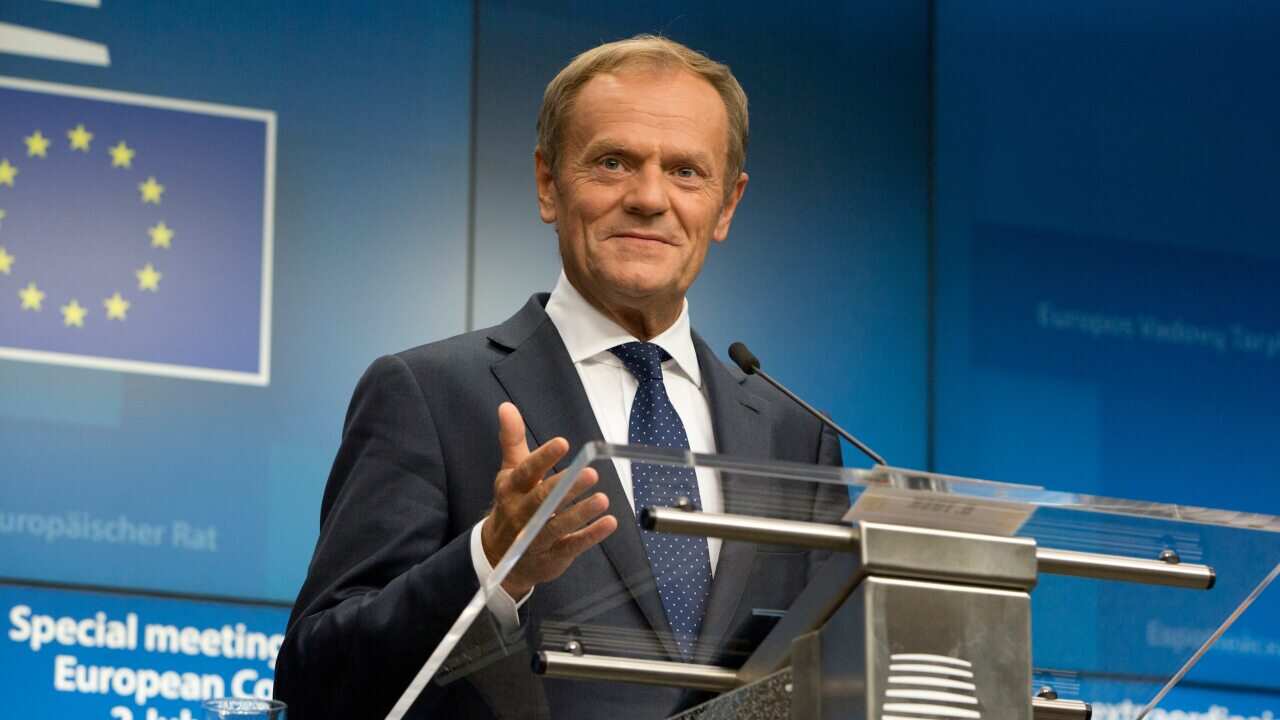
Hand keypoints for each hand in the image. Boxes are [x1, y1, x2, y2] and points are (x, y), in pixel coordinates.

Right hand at [480, 402, 617, 598]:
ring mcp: (535, 538)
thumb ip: (512, 439)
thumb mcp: (510, 472)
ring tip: (602, 499)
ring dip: (580, 513)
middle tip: (591, 473)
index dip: (543, 458)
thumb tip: (506, 406)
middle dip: (566, 487)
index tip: (563, 443)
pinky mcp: (552, 556)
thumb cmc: (512, 503)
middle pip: (543, 500)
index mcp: (511, 488)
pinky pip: (572, 546)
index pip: (526, 472)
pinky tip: (609, 523)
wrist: (498, 555)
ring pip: (558, 525)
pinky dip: (590, 535)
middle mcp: (521, 513)